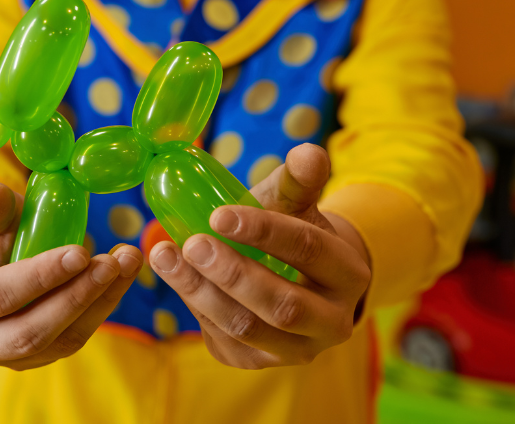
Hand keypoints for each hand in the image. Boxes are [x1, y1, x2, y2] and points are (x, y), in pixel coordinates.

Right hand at [0, 182, 142, 369]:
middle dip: (76, 297)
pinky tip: (123, 274)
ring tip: (128, 261)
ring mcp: (9, 356)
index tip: (79, 253)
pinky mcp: (40, 356)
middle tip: (111, 263)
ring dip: (99, 301)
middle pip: (30, 331)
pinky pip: (76, 336)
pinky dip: (103, 305)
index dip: (39, 277)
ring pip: (60, 339)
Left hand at [148, 144, 370, 368]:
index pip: (308, 250)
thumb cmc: (294, 231)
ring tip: (166, 256)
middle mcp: (332, 322)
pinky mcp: (260, 363)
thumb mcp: (298, 203)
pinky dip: (196, 308)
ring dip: (201, 292)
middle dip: (232, 274)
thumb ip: (300, 178)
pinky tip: (176, 277)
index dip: (263, 231)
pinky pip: (226, 341)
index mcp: (348, 274)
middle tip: (192, 243)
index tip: (219, 214)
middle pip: (282, 305)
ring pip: (248, 328)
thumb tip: (307, 151)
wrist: (298, 279)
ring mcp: (298, 350)